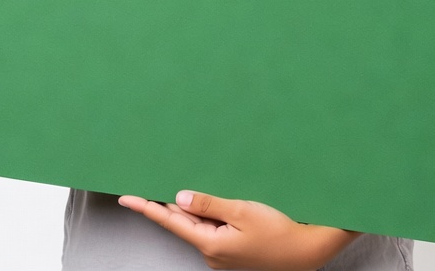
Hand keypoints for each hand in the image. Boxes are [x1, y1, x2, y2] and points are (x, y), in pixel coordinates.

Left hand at [118, 190, 359, 269]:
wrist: (308, 251)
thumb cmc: (280, 231)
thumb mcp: (243, 211)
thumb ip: (209, 204)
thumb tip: (179, 197)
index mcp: (210, 243)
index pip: (170, 221)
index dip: (147, 207)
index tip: (126, 196)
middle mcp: (212, 252)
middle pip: (182, 223)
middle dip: (167, 203)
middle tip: (150, 180)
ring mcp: (223, 253)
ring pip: (198, 225)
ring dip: (189, 207)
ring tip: (181, 184)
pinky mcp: (234, 250)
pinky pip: (213, 228)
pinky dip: (207, 213)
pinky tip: (210, 199)